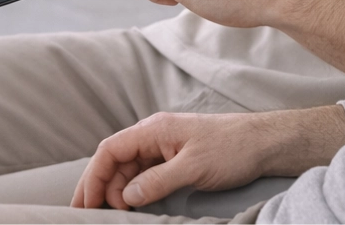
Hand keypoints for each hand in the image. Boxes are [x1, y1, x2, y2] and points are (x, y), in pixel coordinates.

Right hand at [71, 107, 344, 210]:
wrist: (260, 143)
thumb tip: (126, 196)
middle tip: (89, 215)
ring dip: (116, 190)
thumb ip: (157, 181)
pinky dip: (133, 190)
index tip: (84, 203)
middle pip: (115, 160)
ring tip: (111, 215)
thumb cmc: (230, 148)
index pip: (111, 150)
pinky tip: (131, 206)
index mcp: (154, 129)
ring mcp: (163, 146)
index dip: (92, 176)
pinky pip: (144, 174)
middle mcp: (154, 135)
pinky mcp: (173, 158)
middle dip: (100, 186)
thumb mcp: (193, 168)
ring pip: (128, 169)